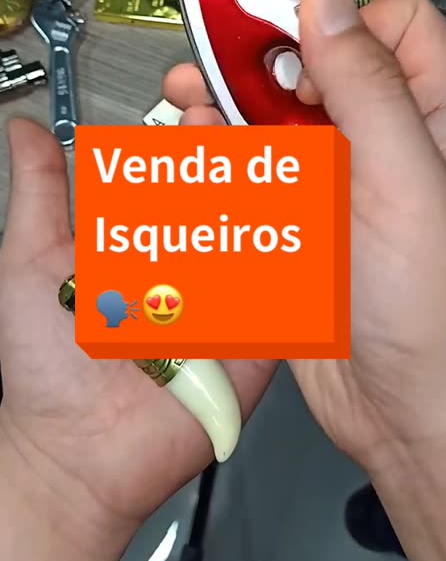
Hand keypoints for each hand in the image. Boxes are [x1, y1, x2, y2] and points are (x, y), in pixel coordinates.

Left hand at [0, 120, 275, 560]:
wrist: (77, 453)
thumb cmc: (45, 364)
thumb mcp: (30, 264)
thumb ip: (40, 193)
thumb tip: (25, 131)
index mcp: (141, 239)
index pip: (174, 172)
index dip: (185, 136)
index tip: (189, 107)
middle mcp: (186, 262)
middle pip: (222, 196)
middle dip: (226, 155)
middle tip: (225, 128)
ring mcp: (224, 298)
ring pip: (256, 235)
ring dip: (264, 193)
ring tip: (264, 157)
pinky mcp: (254, 339)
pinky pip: (282, 295)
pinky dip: (296, 256)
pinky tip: (303, 217)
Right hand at [163, 0, 445, 560]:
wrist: (414, 419)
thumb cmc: (442, 315)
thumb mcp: (408, 184)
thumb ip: (369, 88)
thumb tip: (327, 4)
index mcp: (434, 119)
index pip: (389, 27)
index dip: (337, 23)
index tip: (290, 47)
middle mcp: (386, 143)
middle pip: (317, 69)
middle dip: (260, 59)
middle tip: (213, 58)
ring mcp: (340, 185)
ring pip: (277, 121)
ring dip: (230, 105)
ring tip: (188, 98)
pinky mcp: (303, 226)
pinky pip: (258, 176)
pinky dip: (223, 160)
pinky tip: (195, 151)